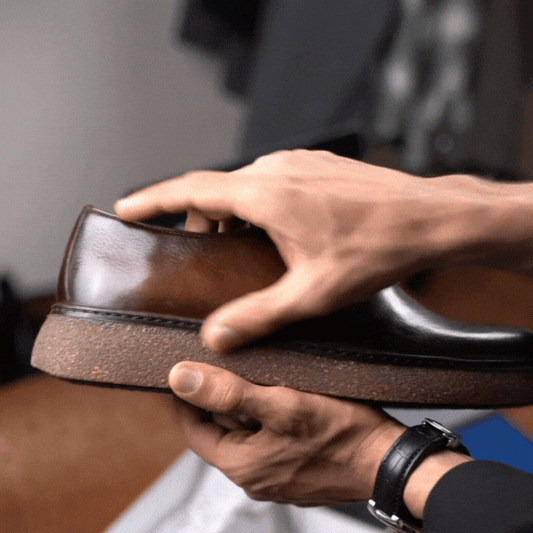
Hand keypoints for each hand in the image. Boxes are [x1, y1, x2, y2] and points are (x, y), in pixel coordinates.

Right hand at [115, 150, 529, 351]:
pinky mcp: (316, 165)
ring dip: (231, 212)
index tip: (126, 207)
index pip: (191, 189)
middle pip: (216, 190)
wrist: (427, 219)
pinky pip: (270, 179)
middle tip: (201, 254)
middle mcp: (276, 168)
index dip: (153, 199)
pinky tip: (275, 231)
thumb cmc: (375, 249)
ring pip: (244, 185)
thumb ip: (259, 315)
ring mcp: (298, 162)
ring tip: (240, 248)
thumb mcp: (313, 292)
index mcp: (265, 193)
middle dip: (199, 220)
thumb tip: (217, 337)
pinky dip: (257, 202)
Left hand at [168, 361, 405, 505]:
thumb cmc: (342, 432)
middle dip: (216, 398)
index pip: (192, 427)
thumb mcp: (281, 403)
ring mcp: (274, 475)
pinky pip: (264, 439)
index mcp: (240, 464)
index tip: (183, 371)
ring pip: (243, 432)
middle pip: (218, 430)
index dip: (184, 397)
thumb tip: (181, 379)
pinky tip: (278, 396)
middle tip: (223, 365)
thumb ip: (227, 392)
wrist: (386, 460)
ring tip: (253, 376)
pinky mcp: (292, 469)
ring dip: (242, 406)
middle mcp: (253, 477)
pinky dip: (263, 417)